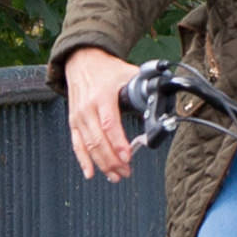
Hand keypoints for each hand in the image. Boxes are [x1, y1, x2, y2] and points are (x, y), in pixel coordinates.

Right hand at [63, 47, 139, 180]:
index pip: (109, 124)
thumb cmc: (105, 69)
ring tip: (115, 175)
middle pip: (99, 140)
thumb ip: (144, 85)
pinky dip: (83, 160)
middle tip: (126, 171)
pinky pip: (77, 145)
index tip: (127, 156)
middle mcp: (88, 108)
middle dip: (113, 160)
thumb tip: (163, 95)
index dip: (118, 143)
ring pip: (89, 146)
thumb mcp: (126, 72)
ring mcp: (79, 116)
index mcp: (102, 96)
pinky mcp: (73, 122)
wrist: (81, 60)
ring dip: (102, 163)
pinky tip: (90, 172)